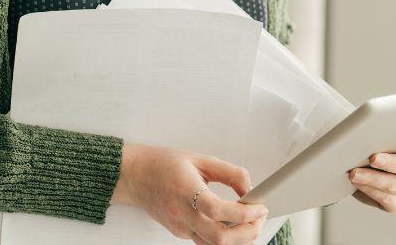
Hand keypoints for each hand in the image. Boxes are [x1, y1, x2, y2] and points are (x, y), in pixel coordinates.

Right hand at [112, 142, 267, 244]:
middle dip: (247, 232)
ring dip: (239, 240)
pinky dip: (225, 238)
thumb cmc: (165, 165)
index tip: (259, 207)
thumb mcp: (201, 159)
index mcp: (186, 191)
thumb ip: (229, 173)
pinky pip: (206, 242)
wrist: (136, 176)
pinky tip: (234, 225)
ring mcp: (180, 228)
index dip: (243, 213)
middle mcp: (182, 215)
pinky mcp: (180, 233)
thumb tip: (250, 188)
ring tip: (251, 222)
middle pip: (219, 238)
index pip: (217, 211)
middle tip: (260, 218)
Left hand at [347, 133, 395, 212]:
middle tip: (373, 158)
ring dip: (373, 178)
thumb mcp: (383, 137)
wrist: (364, 167)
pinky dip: (370, 190)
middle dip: (390, 162)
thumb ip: (385, 134)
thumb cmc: (377, 146)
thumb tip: (369, 132)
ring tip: (355, 173)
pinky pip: (386, 199)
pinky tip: (358, 183)